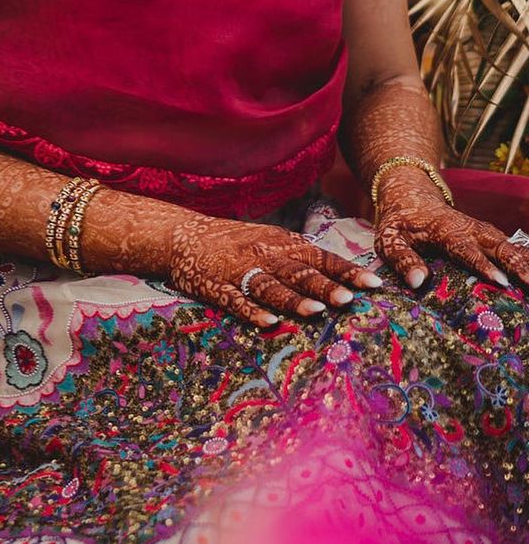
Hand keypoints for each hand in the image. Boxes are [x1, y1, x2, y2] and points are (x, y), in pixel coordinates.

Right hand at [160, 212, 382, 327]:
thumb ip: (300, 257)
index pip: (321, 257)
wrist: (184, 236)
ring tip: (314, 313)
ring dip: (293, 300)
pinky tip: (267, 323)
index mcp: (282, 244)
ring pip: (271, 286)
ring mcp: (241, 272)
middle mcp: (265, 256)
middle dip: (324, 287)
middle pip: (299, 272)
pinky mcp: (218, 287)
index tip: (374, 285)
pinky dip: (252, 311)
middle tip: (349, 300)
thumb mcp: (270, 240)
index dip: (347, 271)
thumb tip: (342, 277)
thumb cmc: (235, 242)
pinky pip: (237, 301)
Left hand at [374, 165, 528, 290]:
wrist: (409, 196)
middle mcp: (467, 228)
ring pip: (507, 244)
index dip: (481, 264)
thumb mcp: (390, 238)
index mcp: (443, 229)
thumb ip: (401, 258)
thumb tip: (417, 282)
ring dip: (524, 260)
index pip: (464, 248)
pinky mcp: (486, 235)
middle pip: (495, 244)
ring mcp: (479, 231)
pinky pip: (509, 245)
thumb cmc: (399, 223)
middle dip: (516, 262)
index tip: (500, 281)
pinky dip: (524, 257)